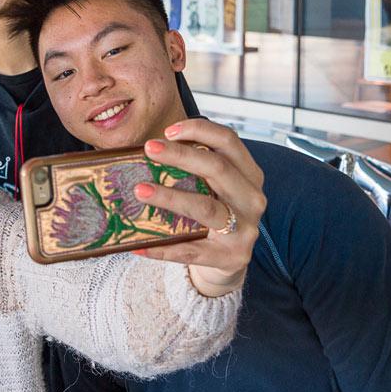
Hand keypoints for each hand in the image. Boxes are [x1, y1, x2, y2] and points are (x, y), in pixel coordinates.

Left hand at [132, 119, 265, 297]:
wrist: (229, 262)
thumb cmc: (215, 214)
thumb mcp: (215, 188)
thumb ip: (197, 169)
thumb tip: (150, 151)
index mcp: (249, 175)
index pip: (229, 141)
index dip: (200, 130)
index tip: (168, 130)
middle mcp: (251, 199)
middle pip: (218, 168)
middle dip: (181, 155)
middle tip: (149, 149)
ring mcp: (245, 230)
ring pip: (205, 208)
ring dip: (169, 197)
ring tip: (139, 190)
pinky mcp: (232, 257)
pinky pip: (191, 251)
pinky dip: (163, 249)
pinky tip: (138, 245)